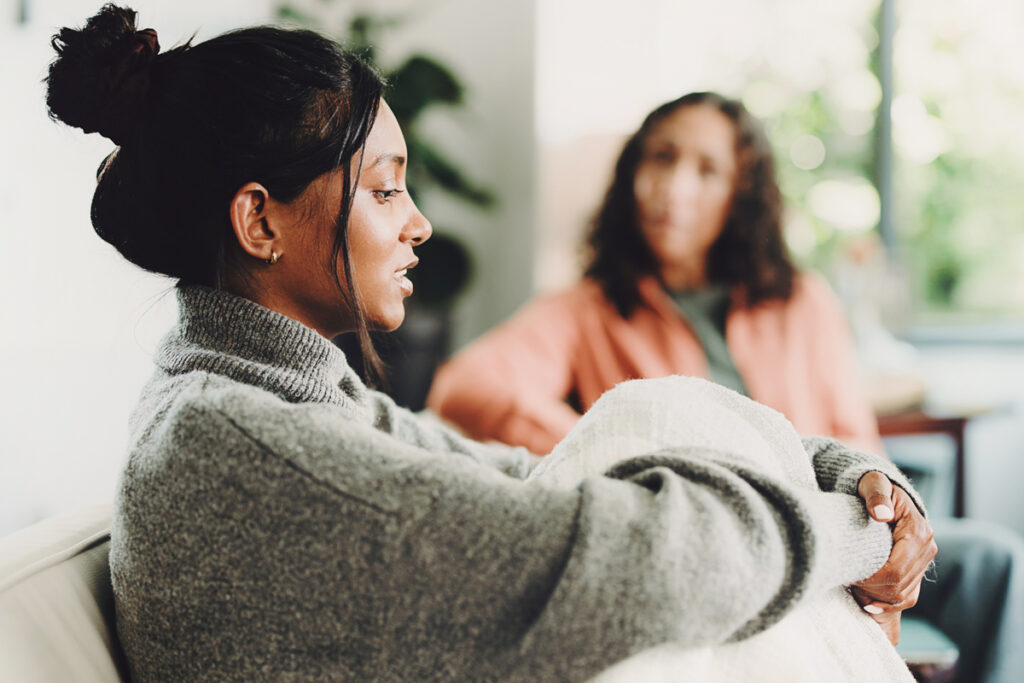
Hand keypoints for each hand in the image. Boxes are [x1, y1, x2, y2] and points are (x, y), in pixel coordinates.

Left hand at [851, 472, 936, 644]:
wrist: (880, 493)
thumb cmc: (872, 486)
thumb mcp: (872, 483)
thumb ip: (876, 496)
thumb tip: (881, 514)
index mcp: (918, 531)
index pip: (896, 568)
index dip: (872, 577)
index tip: (850, 573)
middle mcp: (926, 548)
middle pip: (899, 585)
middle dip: (871, 589)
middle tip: (847, 581)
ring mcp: (923, 562)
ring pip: (902, 595)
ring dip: (876, 598)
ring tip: (854, 587)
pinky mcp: (917, 571)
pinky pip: (906, 598)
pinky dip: (886, 604)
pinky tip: (867, 603)